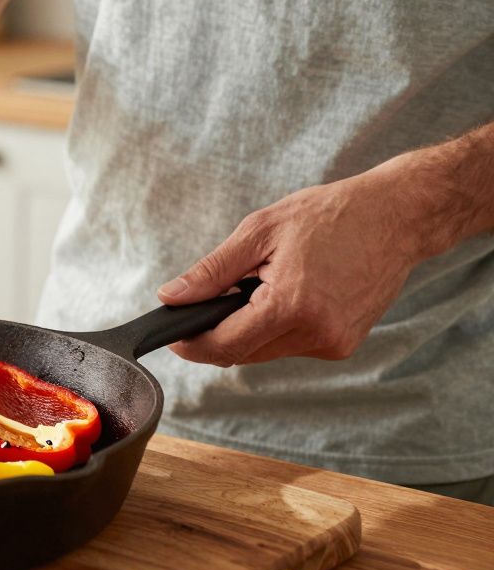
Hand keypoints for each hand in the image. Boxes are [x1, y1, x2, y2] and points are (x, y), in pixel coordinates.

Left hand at [156, 169, 432, 366]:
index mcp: (291, 306)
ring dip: (249, 329)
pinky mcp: (344, 345)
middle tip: (207, 302)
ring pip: (266, 352)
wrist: (397, 216)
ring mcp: (334, 344)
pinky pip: (291, 345)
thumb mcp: (260, 232)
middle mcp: (316, 334)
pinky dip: (277, 327)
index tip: (171, 335)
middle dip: (217, 333)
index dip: (191, 344)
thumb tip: (171, 297)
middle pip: (242, 353)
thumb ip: (212, 272)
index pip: (224, 345)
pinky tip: (287, 295)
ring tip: (257, 286)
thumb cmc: (330, 215)